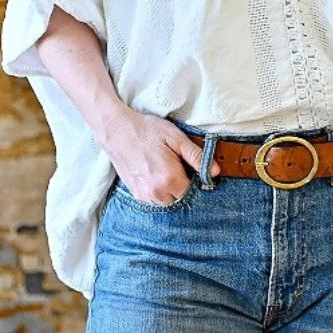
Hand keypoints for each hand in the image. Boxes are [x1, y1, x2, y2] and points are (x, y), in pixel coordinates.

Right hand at [103, 107, 219, 204]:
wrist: (116, 131)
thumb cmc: (147, 130)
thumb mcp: (176, 138)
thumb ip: (196, 156)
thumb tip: (215, 171)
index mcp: (170, 178)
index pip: (193, 192)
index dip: (196, 181)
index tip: (194, 169)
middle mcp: (156, 192)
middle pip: (180, 199)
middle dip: (184, 187)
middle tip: (180, 167)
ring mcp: (143, 195)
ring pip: (166, 202)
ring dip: (171, 191)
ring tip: (168, 170)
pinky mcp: (135, 193)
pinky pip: (153, 200)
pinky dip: (159, 192)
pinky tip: (157, 175)